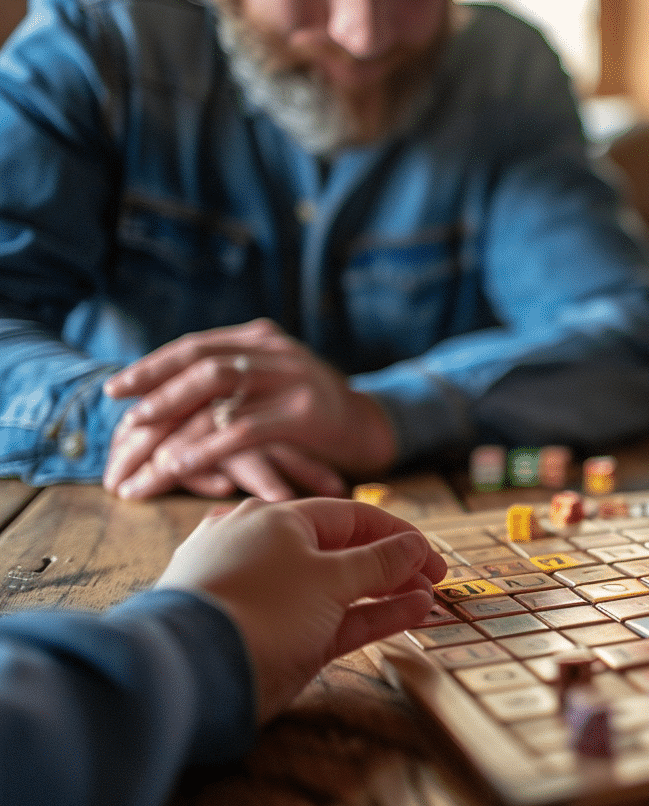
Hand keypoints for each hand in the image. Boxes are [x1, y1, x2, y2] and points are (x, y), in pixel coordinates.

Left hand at [104, 319, 396, 499]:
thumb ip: (235, 381)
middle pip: (201, 361)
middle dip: (155, 387)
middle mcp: (276, 351)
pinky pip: (243, 429)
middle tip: (124, 415)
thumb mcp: (274, 384)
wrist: (375, 428)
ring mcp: (293, 378)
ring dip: (172, 414)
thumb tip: (166, 396)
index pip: (197, 345)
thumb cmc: (314, 415)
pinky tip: (180, 465)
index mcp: (263, 340)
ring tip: (141, 438)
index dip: (153, 366)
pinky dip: (205, 447)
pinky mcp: (306, 413)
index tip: (116, 388)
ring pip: (217, 389)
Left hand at [156, 498, 447, 722]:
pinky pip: (328, 617)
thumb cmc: (260, 606)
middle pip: (344, 551)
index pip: (350, 516)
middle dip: (393, 565)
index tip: (432, 556)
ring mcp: (268, 595)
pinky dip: (367, 616)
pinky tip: (407, 615)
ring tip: (427, 600)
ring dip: (386, 592)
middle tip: (433, 581)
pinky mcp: (272, 634)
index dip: (397, 534)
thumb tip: (413, 545)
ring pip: (338, 588)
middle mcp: (268, 551)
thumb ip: (380, 561)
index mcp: (276, 520)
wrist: (196, 669)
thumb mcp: (331, 577)